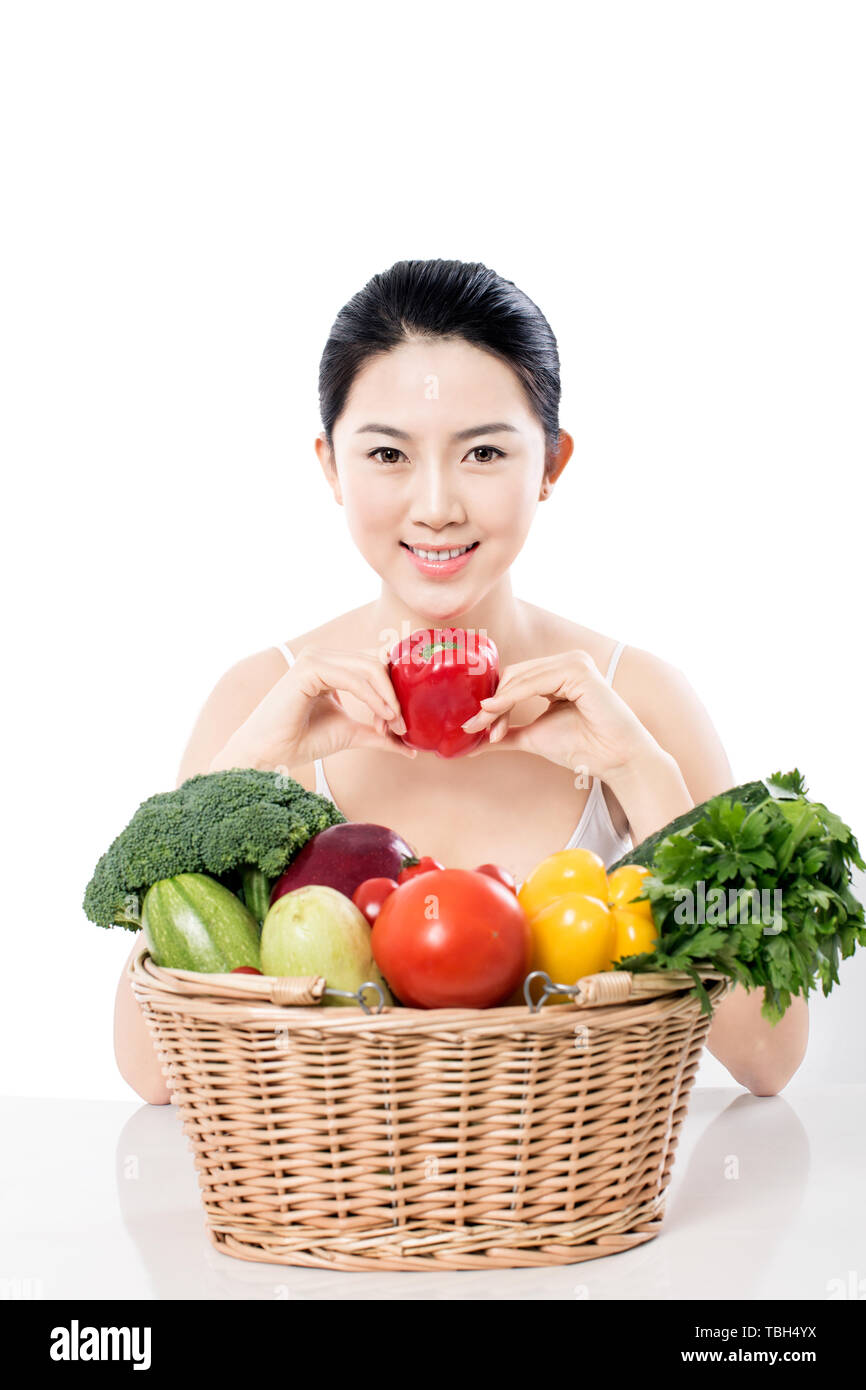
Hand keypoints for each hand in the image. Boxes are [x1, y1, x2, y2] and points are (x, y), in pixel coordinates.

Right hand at [211, 646, 416, 772]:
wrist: (270, 754)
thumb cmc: (302, 741)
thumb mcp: (351, 733)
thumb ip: (378, 733)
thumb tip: (410, 745)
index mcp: (331, 666)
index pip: (374, 662)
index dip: (394, 688)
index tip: (401, 722)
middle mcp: (323, 656)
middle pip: (376, 661)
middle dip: (394, 693)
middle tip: (401, 725)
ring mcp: (314, 659)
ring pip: (368, 666)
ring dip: (387, 696)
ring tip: (393, 723)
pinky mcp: (308, 668)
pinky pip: (353, 678)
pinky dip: (372, 697)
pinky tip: (381, 716)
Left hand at [459, 648, 656, 781]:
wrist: (614, 759)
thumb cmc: (583, 747)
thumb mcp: (533, 736)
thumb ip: (505, 733)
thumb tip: (472, 741)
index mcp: (559, 672)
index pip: (515, 679)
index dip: (493, 703)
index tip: (475, 727)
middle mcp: (567, 662)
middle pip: (514, 675)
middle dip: (492, 704)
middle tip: (476, 728)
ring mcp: (574, 663)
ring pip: (520, 678)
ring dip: (498, 704)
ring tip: (486, 728)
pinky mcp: (578, 671)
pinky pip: (534, 682)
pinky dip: (511, 698)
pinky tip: (495, 711)